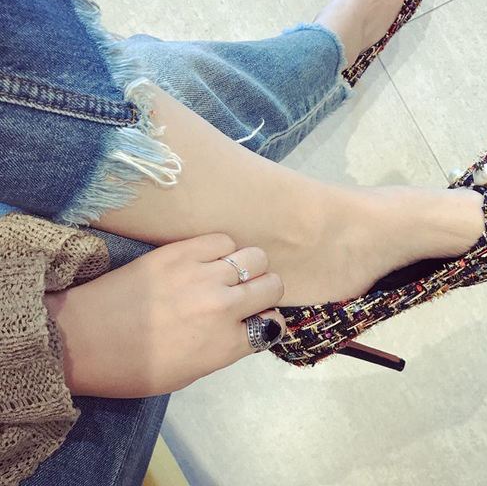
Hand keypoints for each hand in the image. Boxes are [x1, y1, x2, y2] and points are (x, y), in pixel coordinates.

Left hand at [44, 233, 285, 397]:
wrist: (84, 338)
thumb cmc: (134, 368)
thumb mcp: (190, 374)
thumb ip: (226, 348)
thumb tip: (249, 325)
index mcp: (225, 346)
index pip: (273, 324)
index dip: (266, 321)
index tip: (256, 318)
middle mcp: (224, 308)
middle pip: (273, 285)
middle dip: (265, 291)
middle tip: (247, 293)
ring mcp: (204, 275)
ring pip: (255, 257)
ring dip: (249, 267)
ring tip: (229, 272)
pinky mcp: (182, 251)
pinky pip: (223, 240)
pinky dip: (222, 249)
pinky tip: (208, 258)